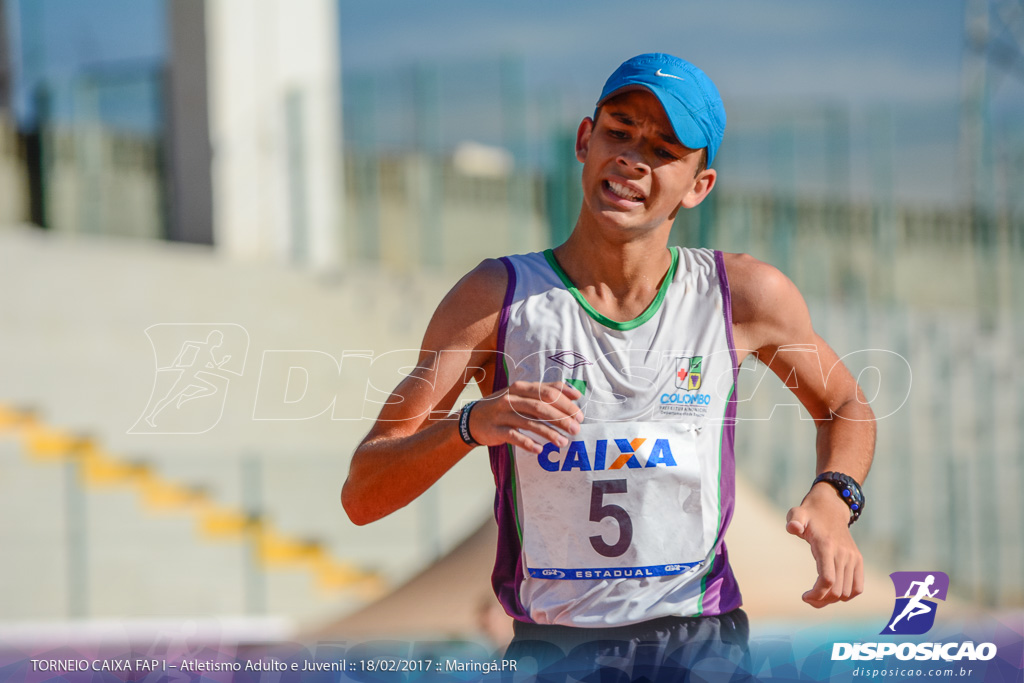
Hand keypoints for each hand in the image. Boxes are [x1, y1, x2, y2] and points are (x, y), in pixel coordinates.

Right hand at [468, 380, 583, 452]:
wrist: (473, 418)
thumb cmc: (505, 406)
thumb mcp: (523, 394)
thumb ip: (547, 391)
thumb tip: (576, 393)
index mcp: (522, 387)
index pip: (548, 392)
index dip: (566, 403)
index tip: (579, 415)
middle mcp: (512, 398)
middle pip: (541, 407)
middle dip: (561, 418)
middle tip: (576, 429)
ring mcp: (503, 414)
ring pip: (530, 422)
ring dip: (549, 433)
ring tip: (563, 442)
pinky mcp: (497, 430)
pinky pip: (515, 437)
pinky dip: (528, 443)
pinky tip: (540, 450)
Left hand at [786, 483, 863, 607]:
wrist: (830, 508)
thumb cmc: (809, 514)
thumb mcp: (797, 513)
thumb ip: (793, 520)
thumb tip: (793, 528)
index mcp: (827, 546)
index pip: (827, 579)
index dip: (817, 594)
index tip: (804, 596)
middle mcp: (843, 554)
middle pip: (837, 591)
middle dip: (821, 600)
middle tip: (808, 598)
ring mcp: (853, 558)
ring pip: (848, 592)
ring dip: (832, 600)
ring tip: (818, 596)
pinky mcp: (858, 560)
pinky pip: (858, 587)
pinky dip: (847, 595)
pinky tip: (833, 592)